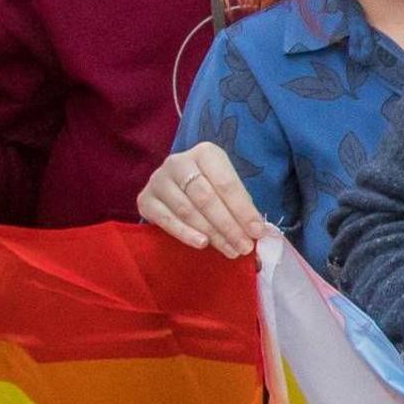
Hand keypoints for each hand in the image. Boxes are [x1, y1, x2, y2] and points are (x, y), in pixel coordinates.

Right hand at [137, 142, 271, 256]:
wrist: (175, 187)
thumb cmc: (210, 187)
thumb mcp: (227, 188)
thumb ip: (241, 206)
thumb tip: (258, 231)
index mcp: (205, 153)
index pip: (226, 183)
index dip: (243, 210)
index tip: (257, 232)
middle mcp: (178, 162)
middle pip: (206, 198)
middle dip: (228, 225)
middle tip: (244, 247)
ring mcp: (158, 180)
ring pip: (187, 210)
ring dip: (211, 233)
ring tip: (230, 250)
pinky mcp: (145, 199)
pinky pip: (166, 219)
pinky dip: (185, 233)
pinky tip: (202, 244)